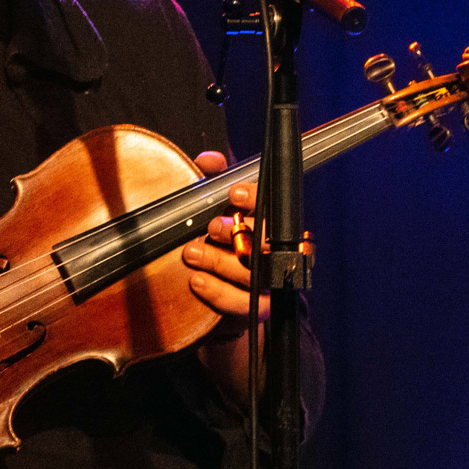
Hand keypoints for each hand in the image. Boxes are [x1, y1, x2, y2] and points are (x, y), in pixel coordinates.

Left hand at [182, 151, 267, 326]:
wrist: (223, 285)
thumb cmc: (222, 236)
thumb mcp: (216, 204)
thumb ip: (212, 180)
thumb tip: (209, 161)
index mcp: (270, 220)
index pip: (273, 205)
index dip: (255, 199)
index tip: (233, 194)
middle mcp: (277, 250)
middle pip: (267, 242)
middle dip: (238, 232)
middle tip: (211, 227)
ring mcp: (271, 281)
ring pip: (255, 273)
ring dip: (220, 262)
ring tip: (192, 253)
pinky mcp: (259, 307)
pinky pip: (244, 304)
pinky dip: (218, 292)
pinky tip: (196, 280)